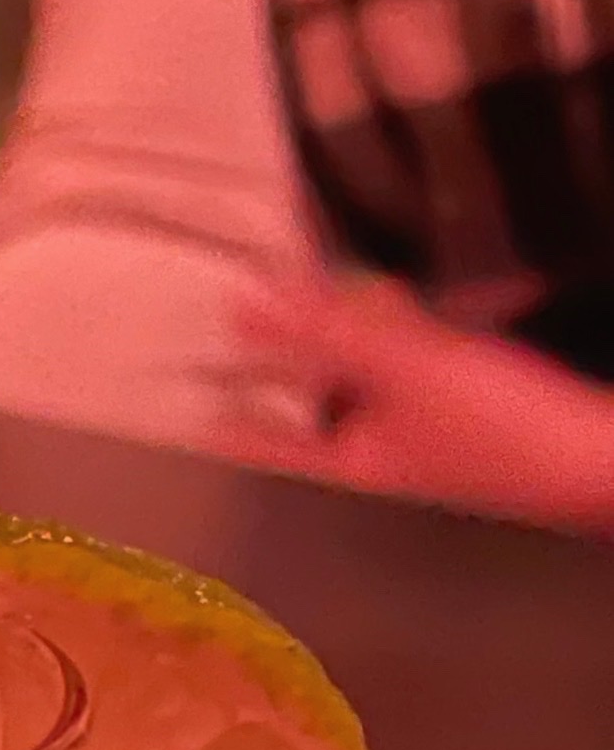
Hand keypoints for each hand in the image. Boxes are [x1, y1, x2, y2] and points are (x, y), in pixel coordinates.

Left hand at [221, 277, 613, 532]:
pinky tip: (392, 297)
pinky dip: (393, 335)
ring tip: (304, 286)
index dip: (225, 414)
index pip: (266, 438)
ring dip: (338, 336)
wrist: (602, 455)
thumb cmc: (498, 426)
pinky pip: (406, 370)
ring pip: (360, 380)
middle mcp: (377, 453)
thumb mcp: (402, 371)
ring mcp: (422, 433)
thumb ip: (322, 335)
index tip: (178, 401)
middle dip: (283, 357)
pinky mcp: (465, 407)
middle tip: (237, 316)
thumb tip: (244, 305)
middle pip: (312, 401)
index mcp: (350, 462)